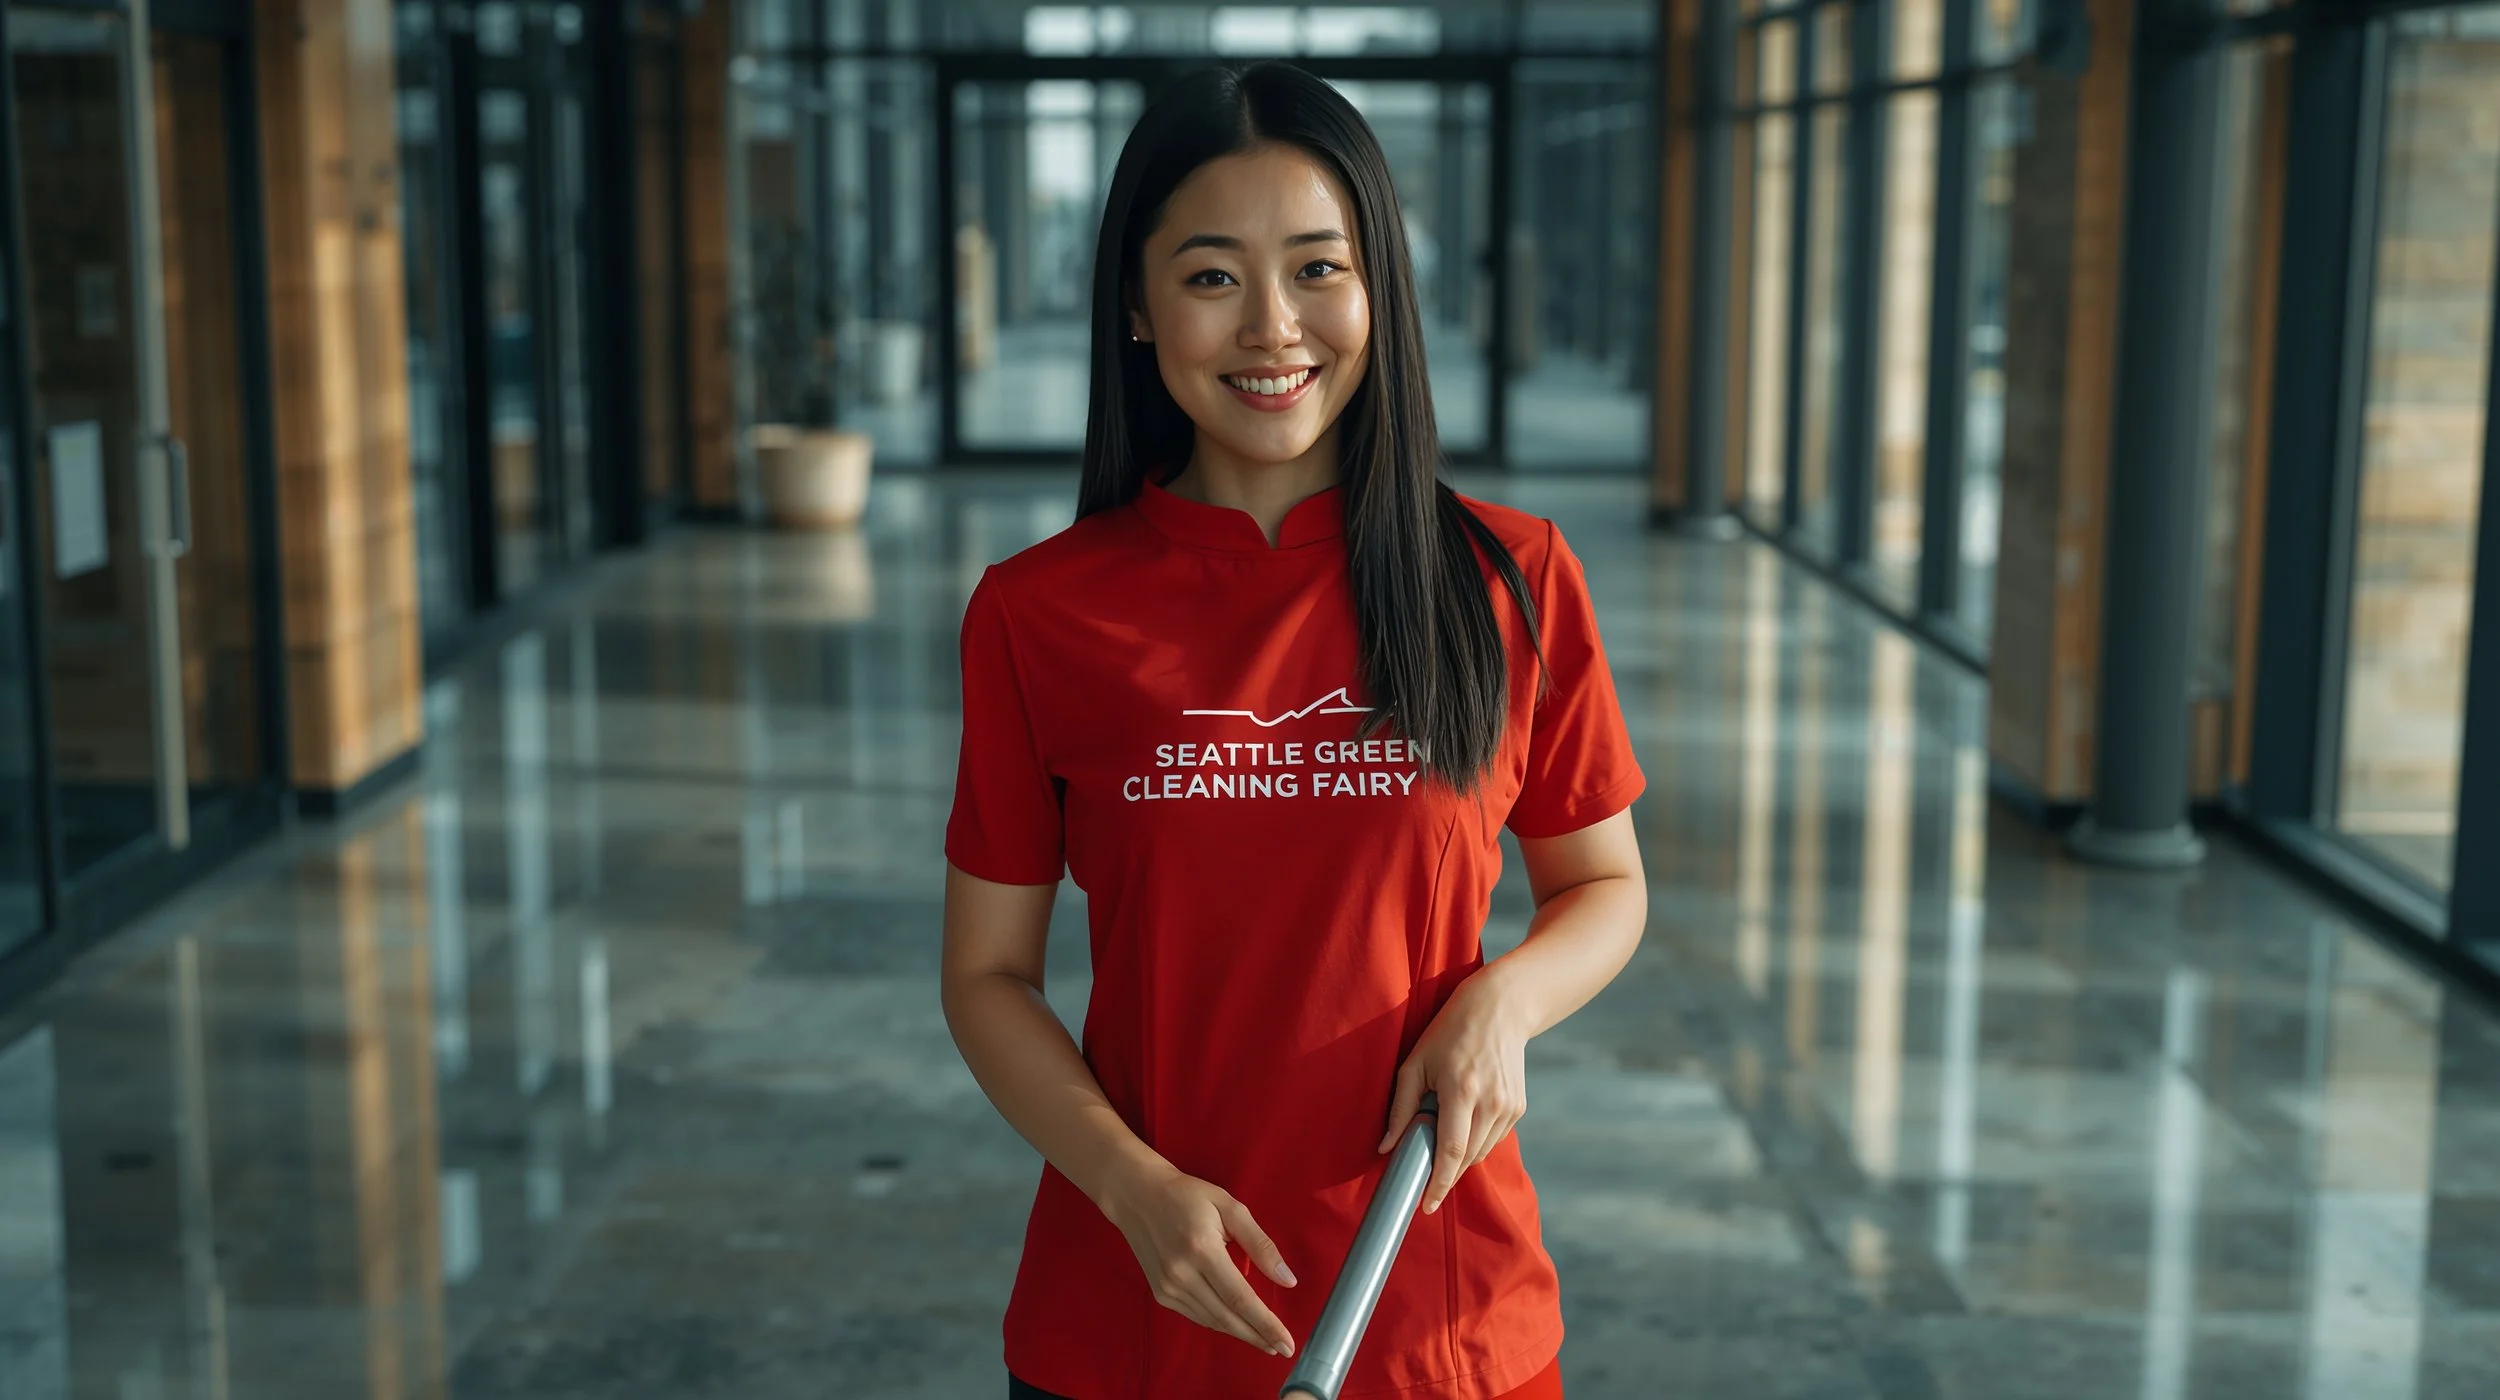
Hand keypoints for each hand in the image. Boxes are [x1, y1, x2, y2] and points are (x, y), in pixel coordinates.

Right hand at [1098, 1161, 1298, 1356]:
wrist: (1137, 1196)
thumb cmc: (1188, 1196)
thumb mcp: (1230, 1207)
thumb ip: (1260, 1244)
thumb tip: (1288, 1280)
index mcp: (1203, 1250)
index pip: (1240, 1298)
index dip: (1266, 1324)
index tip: (1287, 1343)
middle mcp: (1182, 1274)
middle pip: (1227, 1317)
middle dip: (1258, 1336)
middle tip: (1284, 1348)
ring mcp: (1168, 1287)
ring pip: (1212, 1321)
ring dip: (1241, 1334)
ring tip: (1266, 1340)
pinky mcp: (1161, 1294)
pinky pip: (1197, 1316)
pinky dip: (1220, 1324)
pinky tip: (1237, 1325)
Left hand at [1378, 971, 1530, 1215]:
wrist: (1501, 1008)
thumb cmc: (1449, 1031)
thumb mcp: (1416, 1062)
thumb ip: (1401, 1107)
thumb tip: (1386, 1147)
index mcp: (1462, 1090)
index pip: (1451, 1151)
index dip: (1438, 1184)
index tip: (1425, 1206)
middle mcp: (1490, 1102)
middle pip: (1467, 1159)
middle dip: (1444, 1175)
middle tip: (1423, 1181)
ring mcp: (1509, 1106)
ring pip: (1481, 1153)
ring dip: (1459, 1159)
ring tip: (1441, 1140)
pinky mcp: (1518, 1107)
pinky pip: (1492, 1139)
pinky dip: (1475, 1142)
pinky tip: (1462, 1124)